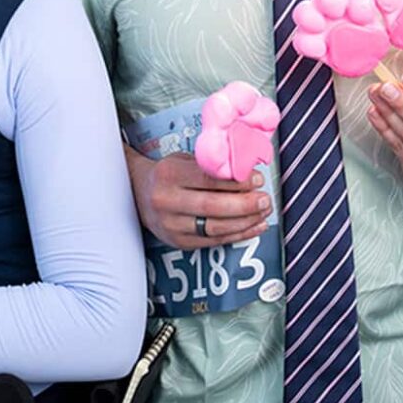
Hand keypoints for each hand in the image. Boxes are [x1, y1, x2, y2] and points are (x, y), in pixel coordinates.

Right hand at [127, 150, 270, 249]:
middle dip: (245, 205)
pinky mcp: (178, 242)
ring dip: (245, 222)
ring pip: (215, 228)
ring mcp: (171, 225)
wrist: (137, 193)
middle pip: (213, 207)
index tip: (257, 179)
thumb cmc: (167, 173)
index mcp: (169, 174)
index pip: (208, 180)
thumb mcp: (182, 160)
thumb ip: (209, 165)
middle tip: (265, 199)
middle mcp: (166, 201)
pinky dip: (238, 235)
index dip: (236, 182)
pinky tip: (254, 226)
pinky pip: (214, 241)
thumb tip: (245, 169)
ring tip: (263, 212)